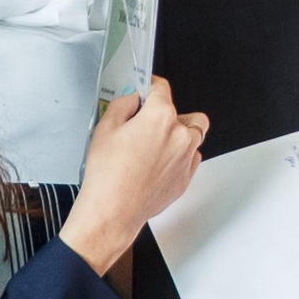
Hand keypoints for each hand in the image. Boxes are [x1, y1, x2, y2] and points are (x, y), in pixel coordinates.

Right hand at [62, 72, 210, 273]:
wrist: (112, 211)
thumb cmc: (107, 175)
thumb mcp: (105, 128)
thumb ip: (123, 104)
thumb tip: (133, 98)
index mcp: (160, 117)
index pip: (162, 88)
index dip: (151, 86)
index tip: (147, 89)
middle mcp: (180, 135)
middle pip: (183, 112)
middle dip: (166, 113)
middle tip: (146, 122)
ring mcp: (186, 158)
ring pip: (193, 135)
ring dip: (179, 133)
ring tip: (155, 143)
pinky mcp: (186, 177)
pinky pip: (191, 157)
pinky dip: (179, 155)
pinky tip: (158, 161)